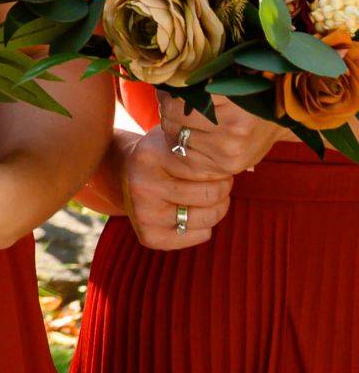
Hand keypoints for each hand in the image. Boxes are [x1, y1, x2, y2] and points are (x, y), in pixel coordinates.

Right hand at [118, 120, 236, 250]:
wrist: (124, 172)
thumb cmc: (164, 153)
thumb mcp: (176, 136)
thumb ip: (202, 142)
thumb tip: (246, 146)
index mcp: (150, 156)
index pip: (207, 167)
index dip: (220, 166)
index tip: (214, 162)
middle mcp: (143, 186)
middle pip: (211, 194)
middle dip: (222, 188)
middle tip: (215, 180)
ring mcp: (143, 213)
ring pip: (207, 219)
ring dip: (216, 208)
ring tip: (205, 196)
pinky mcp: (148, 235)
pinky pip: (199, 237)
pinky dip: (204, 229)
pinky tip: (190, 213)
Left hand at [155, 89, 281, 180]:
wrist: (279, 123)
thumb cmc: (249, 97)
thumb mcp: (231, 81)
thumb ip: (203, 78)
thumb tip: (168, 77)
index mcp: (236, 102)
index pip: (182, 98)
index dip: (172, 93)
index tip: (173, 89)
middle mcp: (234, 130)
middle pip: (174, 117)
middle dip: (168, 109)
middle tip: (172, 103)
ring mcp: (230, 152)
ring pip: (176, 137)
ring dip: (173, 127)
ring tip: (182, 119)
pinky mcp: (226, 168)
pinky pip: (184, 157)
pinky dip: (180, 146)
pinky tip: (189, 136)